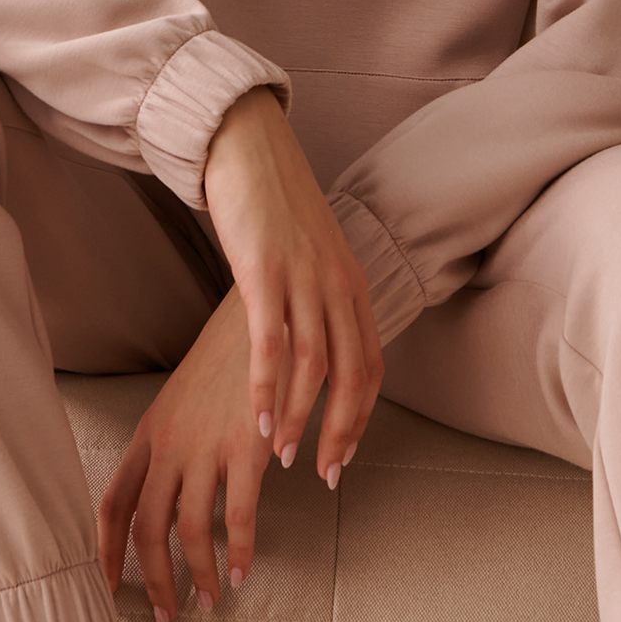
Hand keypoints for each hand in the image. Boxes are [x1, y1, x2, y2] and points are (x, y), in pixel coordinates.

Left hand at [97, 285, 270, 621]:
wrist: (260, 317)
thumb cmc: (226, 359)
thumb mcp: (184, 400)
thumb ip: (172, 444)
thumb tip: (169, 490)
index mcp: (148, 434)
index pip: (112, 503)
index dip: (105, 551)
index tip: (107, 588)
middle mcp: (168, 444)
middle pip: (145, 526)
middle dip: (153, 578)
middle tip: (167, 614)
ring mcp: (204, 446)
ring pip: (190, 528)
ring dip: (198, 572)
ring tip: (210, 600)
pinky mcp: (245, 446)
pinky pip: (239, 513)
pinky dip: (239, 550)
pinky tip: (243, 571)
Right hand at [200, 85, 384, 480]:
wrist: (249, 147)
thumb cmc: (273, 205)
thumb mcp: (311, 255)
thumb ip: (319, 298)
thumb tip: (313, 345)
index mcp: (353, 284)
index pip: (371, 364)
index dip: (361, 416)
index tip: (343, 456)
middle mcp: (338, 284)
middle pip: (353, 374)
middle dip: (339, 431)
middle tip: (322, 474)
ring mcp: (304, 277)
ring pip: (315, 366)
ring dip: (300, 417)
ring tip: (281, 456)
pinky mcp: (265, 271)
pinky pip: (272, 342)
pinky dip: (268, 387)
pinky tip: (257, 418)